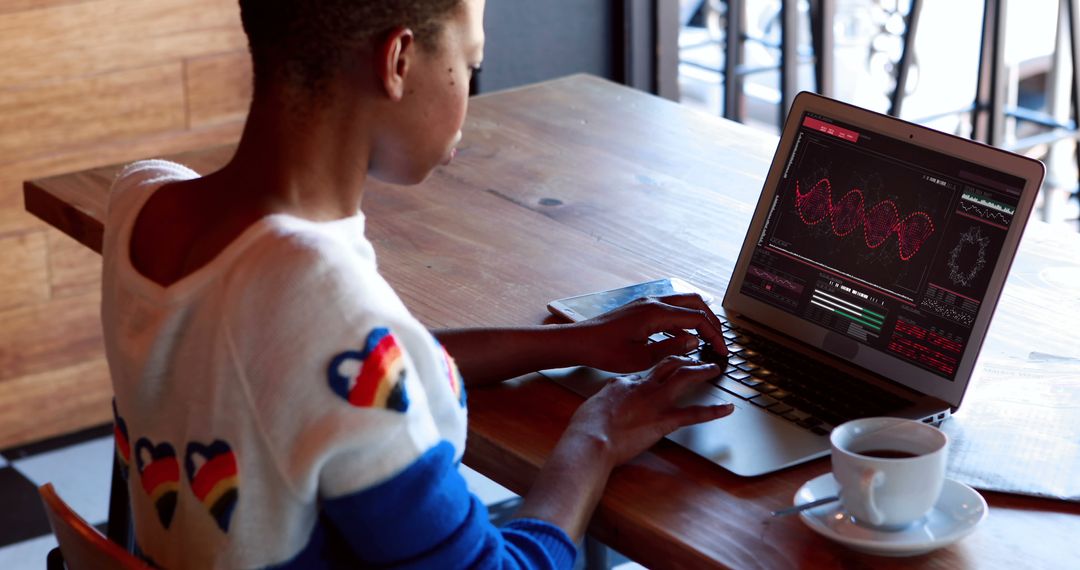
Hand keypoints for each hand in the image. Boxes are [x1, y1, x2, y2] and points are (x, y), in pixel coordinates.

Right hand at [565, 356, 734, 466]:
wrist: (592, 438)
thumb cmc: (587, 425)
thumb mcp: (594, 404)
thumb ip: (607, 399)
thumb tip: (606, 402)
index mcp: (625, 382)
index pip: (647, 368)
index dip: (661, 363)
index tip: (668, 361)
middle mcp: (644, 386)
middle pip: (669, 364)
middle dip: (684, 358)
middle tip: (696, 356)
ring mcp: (657, 401)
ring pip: (685, 377)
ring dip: (702, 370)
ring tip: (713, 367)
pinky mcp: (665, 420)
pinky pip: (695, 414)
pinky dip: (714, 411)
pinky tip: (727, 408)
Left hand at [569, 293, 727, 372]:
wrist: (579, 342)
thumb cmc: (604, 351)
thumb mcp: (641, 358)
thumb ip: (671, 348)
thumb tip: (694, 341)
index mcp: (656, 313)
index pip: (696, 318)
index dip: (714, 335)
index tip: (722, 350)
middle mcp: (653, 302)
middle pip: (695, 303)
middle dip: (711, 322)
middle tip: (720, 341)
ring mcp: (646, 302)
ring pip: (683, 303)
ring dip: (697, 319)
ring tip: (706, 339)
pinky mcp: (641, 308)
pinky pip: (670, 309)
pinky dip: (682, 320)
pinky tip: (683, 338)